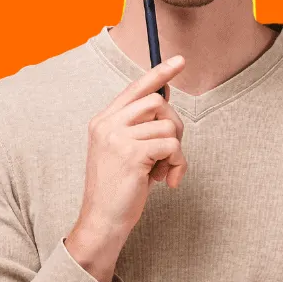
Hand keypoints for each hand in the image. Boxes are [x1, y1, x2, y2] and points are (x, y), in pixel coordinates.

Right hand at [65, 56, 187, 281]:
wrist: (103, 220)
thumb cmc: (119, 190)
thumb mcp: (125, 153)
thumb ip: (139, 129)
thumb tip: (167, 105)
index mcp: (103, 121)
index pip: (135, 88)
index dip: (159, 74)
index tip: (180, 61)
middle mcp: (107, 124)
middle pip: (158, 102)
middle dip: (174, 126)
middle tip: (170, 153)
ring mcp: (117, 137)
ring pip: (169, 126)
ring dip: (176, 152)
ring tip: (163, 172)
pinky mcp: (132, 154)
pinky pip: (172, 146)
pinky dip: (178, 164)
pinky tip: (167, 181)